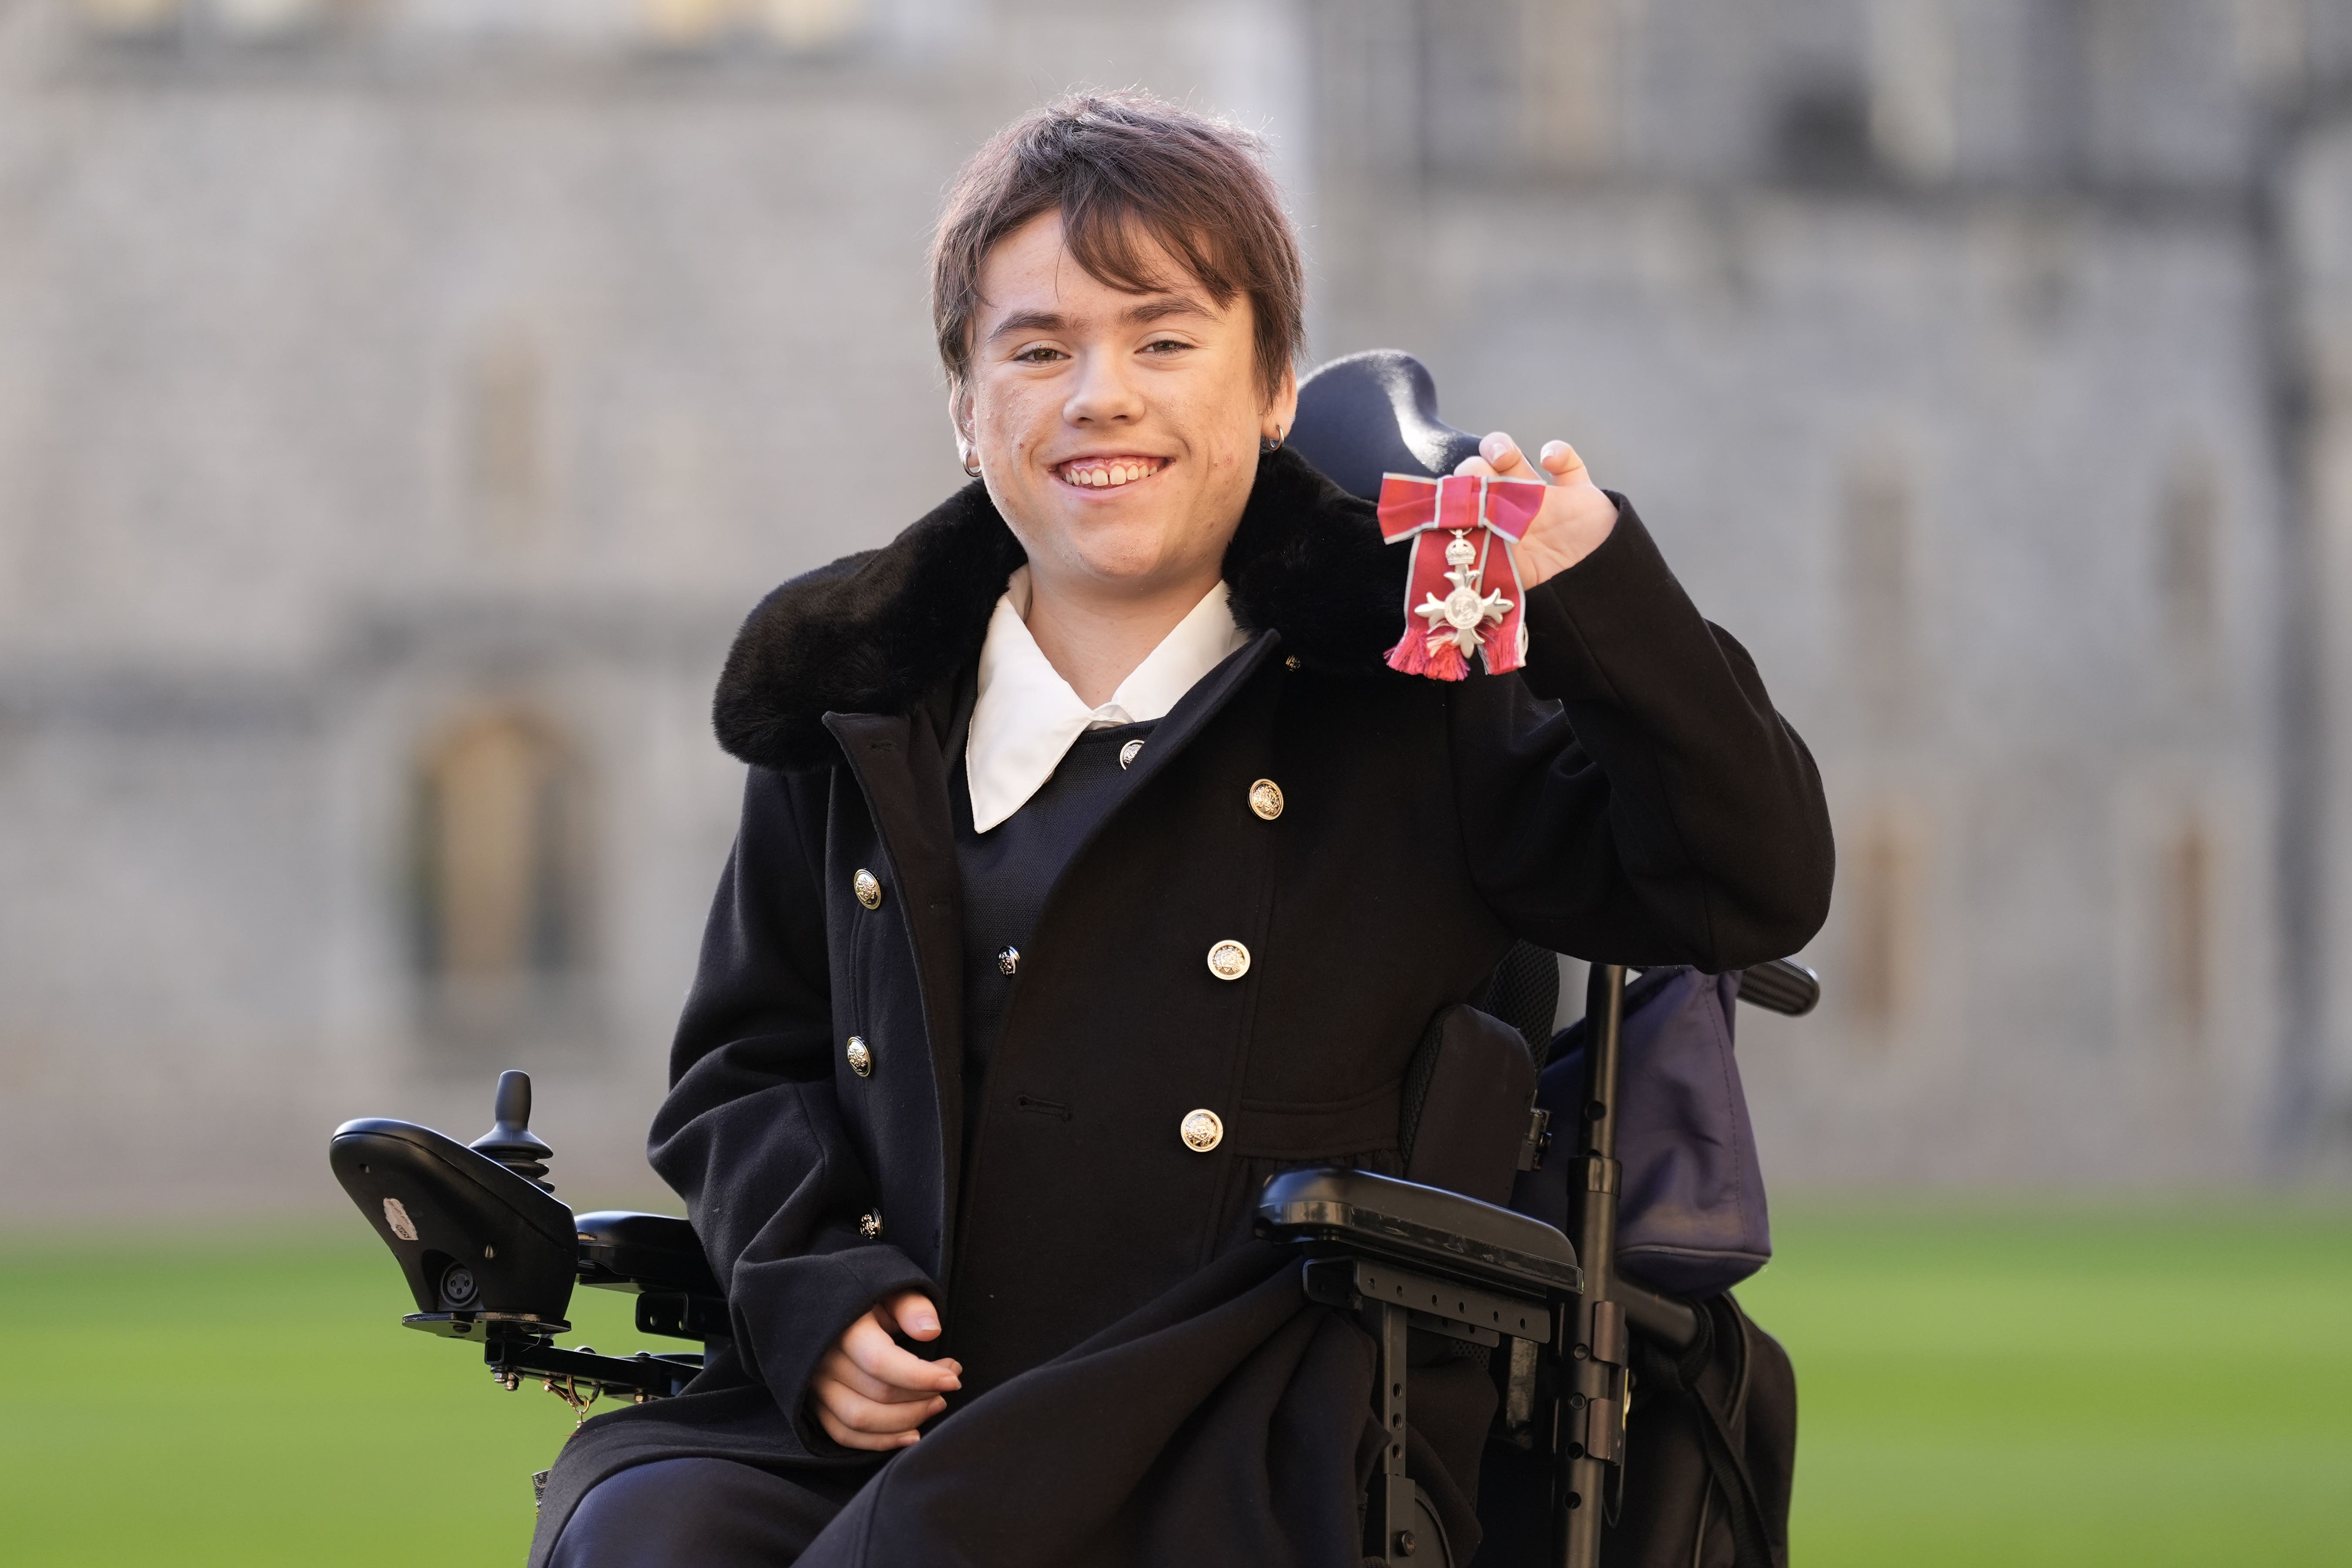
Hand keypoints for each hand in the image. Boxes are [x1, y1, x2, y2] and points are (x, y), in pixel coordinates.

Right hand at [810, 1290, 960, 1450]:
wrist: (827, 1307)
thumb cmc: (870, 1300)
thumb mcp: (891, 1290)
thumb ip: (911, 1306)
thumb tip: (931, 1330)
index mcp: (843, 1328)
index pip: (881, 1362)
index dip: (922, 1376)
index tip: (954, 1378)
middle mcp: (824, 1360)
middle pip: (878, 1394)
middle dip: (922, 1395)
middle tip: (950, 1383)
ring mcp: (816, 1386)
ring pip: (861, 1420)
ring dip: (906, 1420)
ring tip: (936, 1404)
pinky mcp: (816, 1405)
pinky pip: (845, 1434)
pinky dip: (880, 1441)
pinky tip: (912, 1434)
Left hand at [1453, 432, 1616, 588]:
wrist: (1602, 592)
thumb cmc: (1554, 592)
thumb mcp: (1511, 578)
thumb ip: (1487, 558)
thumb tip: (1455, 544)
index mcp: (1492, 533)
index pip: (1462, 505)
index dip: (1453, 494)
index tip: (1451, 495)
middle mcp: (1511, 513)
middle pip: (1480, 474)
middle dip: (1472, 468)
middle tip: (1475, 477)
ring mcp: (1542, 500)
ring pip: (1511, 458)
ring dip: (1500, 447)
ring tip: (1501, 454)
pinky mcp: (1577, 493)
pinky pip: (1565, 461)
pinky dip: (1558, 452)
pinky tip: (1549, 459)